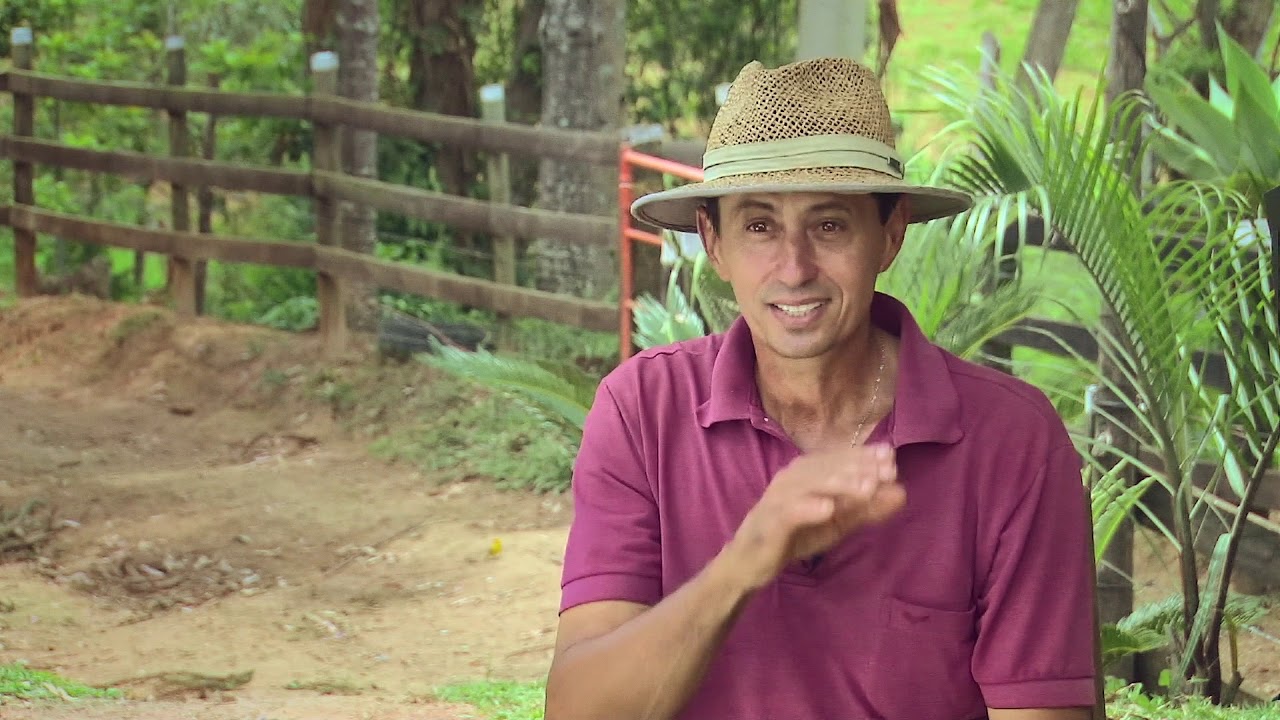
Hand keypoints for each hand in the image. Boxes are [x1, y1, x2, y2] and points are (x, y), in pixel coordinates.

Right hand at [725, 444, 905, 588]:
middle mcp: (791, 478)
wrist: (750, 562)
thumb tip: (902, 492)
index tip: (892, 457)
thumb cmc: (796, 535)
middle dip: (858, 468)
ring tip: (867, 488)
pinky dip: (808, 508)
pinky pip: (788, 511)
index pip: (838, 458)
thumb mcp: (838, 522)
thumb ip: (867, 508)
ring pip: (810, 485)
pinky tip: (828, 509)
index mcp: (807, 473)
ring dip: (839, 484)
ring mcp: (778, 498)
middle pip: (827, 468)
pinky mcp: (769, 521)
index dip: (864, 456)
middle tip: (887, 471)